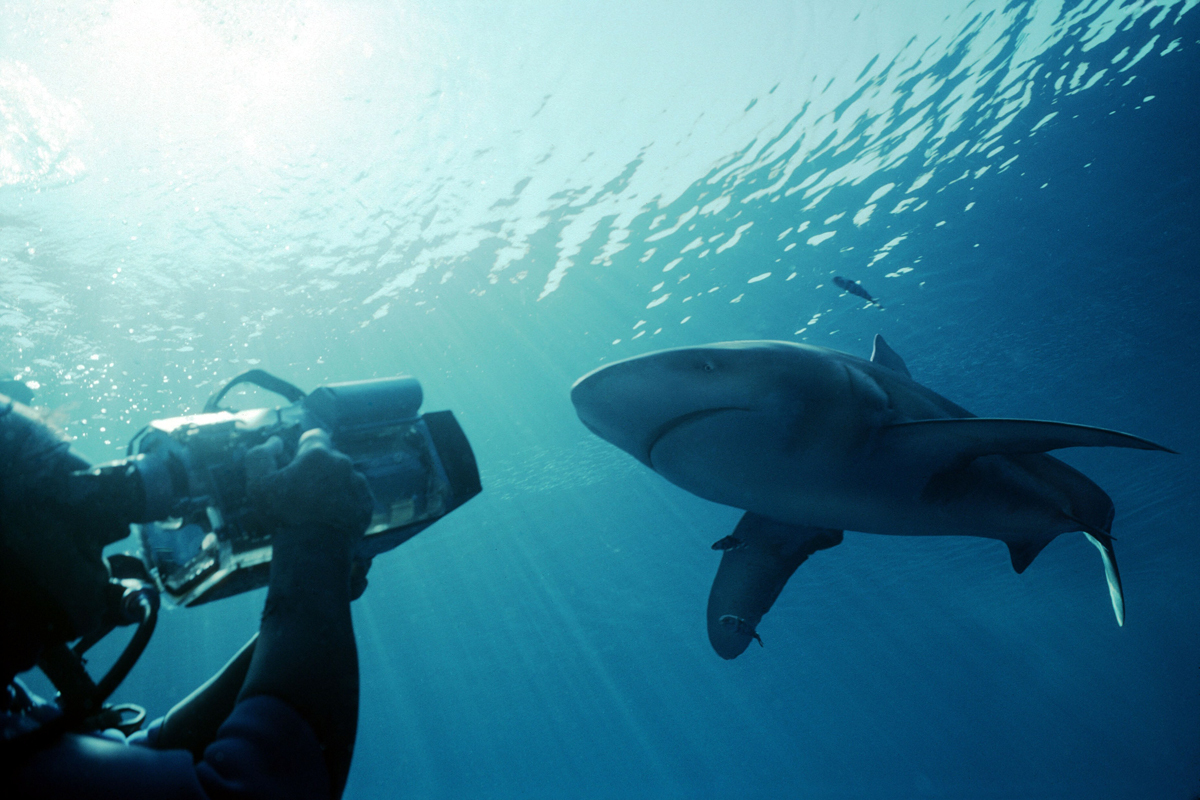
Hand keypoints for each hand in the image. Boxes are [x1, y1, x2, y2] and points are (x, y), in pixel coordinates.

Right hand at [245, 429, 373, 553]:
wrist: (314, 551)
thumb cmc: (284, 517)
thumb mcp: (258, 484)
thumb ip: (260, 455)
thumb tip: (275, 442)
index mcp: (318, 455)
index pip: (314, 436)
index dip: (303, 448)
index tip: (297, 465)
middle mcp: (343, 464)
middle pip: (329, 459)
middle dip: (317, 471)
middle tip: (303, 494)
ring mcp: (358, 484)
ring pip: (343, 478)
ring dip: (333, 487)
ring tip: (317, 510)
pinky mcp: (367, 503)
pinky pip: (355, 497)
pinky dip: (345, 503)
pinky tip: (331, 518)